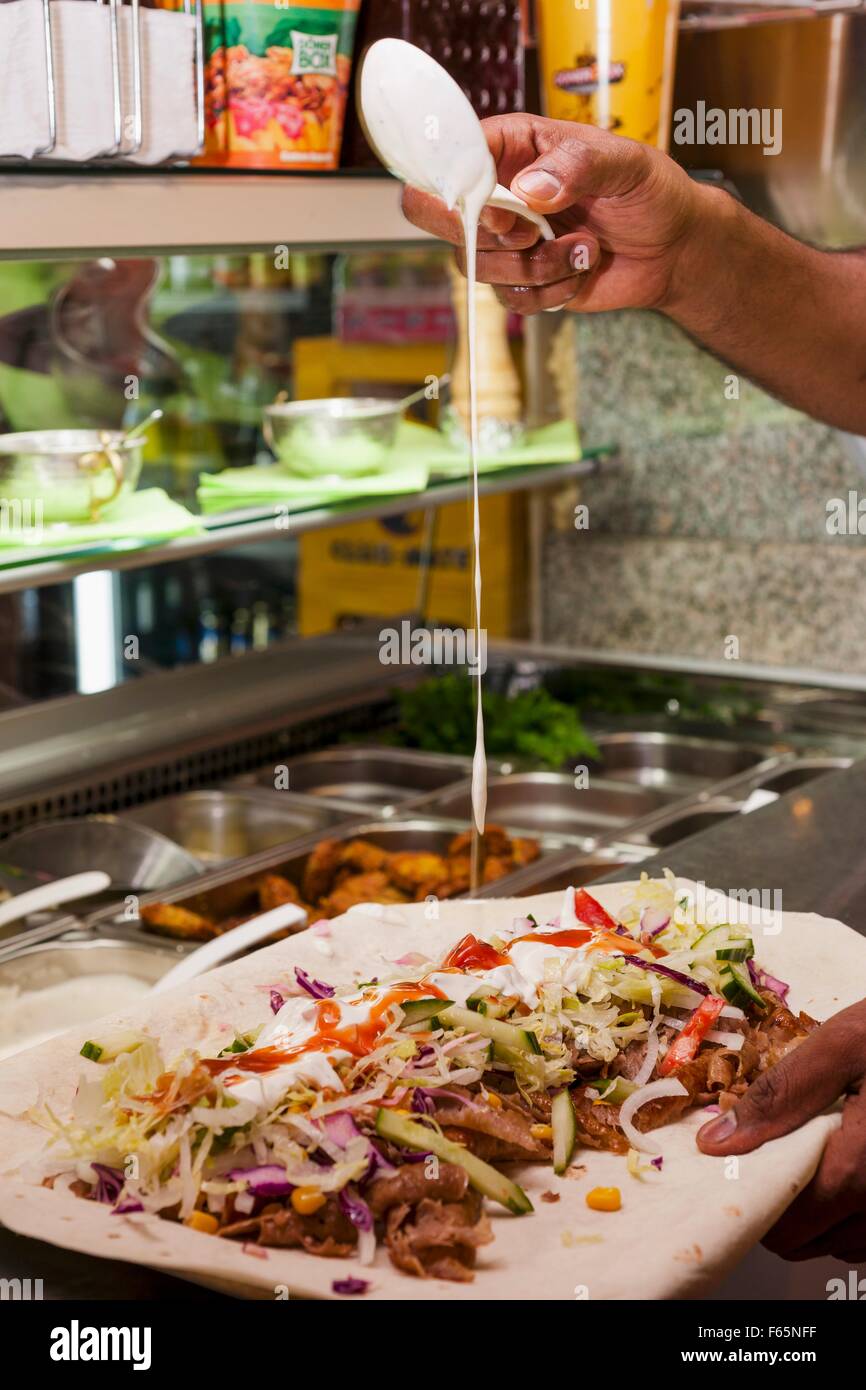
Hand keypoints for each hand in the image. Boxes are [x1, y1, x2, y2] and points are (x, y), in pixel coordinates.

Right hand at [401, 114, 704, 315]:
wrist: (673, 249)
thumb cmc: (650, 192)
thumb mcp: (625, 164)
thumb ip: (576, 166)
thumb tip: (529, 189)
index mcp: (512, 146)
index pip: (449, 156)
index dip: (454, 185)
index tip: (498, 205)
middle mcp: (499, 192)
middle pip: (436, 216)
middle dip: (484, 235)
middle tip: (530, 233)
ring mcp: (507, 241)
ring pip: (476, 266)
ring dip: (536, 266)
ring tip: (585, 247)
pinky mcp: (522, 282)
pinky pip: (511, 299)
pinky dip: (551, 292)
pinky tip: (582, 268)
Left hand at [697, 999, 865, 1261]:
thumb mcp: (842, 1046)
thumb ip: (781, 1096)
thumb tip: (716, 1142)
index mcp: (863, 1167)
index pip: (786, 1223)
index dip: (753, 1198)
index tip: (738, 1165)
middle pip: (811, 1242)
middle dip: (782, 1205)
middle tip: (771, 1155)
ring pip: (846, 1245)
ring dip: (818, 1215)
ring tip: (810, 1157)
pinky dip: (854, 1216)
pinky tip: (847, 1170)